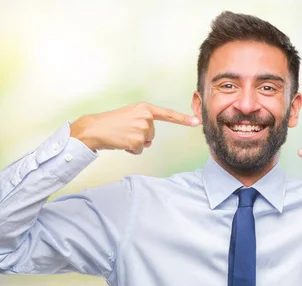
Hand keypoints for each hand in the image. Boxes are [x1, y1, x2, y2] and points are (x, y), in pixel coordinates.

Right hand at [70, 102, 199, 154]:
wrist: (94, 129)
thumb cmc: (111, 123)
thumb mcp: (130, 117)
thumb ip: (144, 125)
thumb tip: (149, 142)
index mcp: (145, 108)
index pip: (168, 114)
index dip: (183, 119)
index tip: (197, 121)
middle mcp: (146, 117)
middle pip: (152, 134)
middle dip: (140, 136)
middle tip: (124, 131)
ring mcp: (143, 128)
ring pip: (146, 142)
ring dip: (135, 143)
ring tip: (122, 135)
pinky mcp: (138, 140)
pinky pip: (140, 150)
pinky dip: (131, 150)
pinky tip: (121, 142)